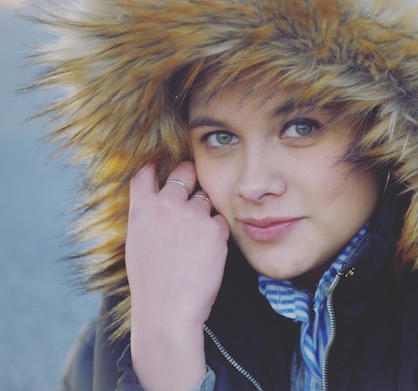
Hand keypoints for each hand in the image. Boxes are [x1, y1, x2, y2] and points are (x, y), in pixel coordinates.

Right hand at [125, 162, 228, 390]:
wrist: (167, 312)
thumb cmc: (151, 282)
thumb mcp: (137, 241)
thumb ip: (148, 214)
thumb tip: (158, 198)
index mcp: (142, 208)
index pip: (147, 170)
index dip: (157, 164)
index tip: (164, 164)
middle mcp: (166, 205)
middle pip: (186, 171)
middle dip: (191, 179)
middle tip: (193, 197)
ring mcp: (192, 214)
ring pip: (206, 199)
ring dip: (205, 214)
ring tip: (195, 244)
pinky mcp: (215, 229)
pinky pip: (221, 220)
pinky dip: (217, 233)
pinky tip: (206, 254)